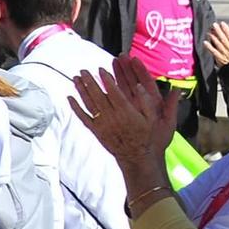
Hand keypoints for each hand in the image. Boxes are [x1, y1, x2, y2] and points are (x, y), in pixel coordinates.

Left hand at [70, 54, 173, 179]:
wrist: (139, 159)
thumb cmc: (151, 139)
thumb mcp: (159, 120)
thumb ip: (149, 102)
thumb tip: (141, 86)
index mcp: (127, 112)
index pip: (114, 92)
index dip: (107, 80)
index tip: (100, 69)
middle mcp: (113, 117)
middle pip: (98, 96)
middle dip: (90, 81)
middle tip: (83, 70)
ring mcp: (103, 125)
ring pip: (90, 104)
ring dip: (81, 90)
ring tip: (75, 78)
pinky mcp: (97, 131)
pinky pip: (84, 118)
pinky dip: (76, 108)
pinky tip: (70, 98)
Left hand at [205, 21, 228, 67]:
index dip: (226, 29)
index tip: (222, 23)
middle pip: (223, 38)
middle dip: (218, 31)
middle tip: (214, 25)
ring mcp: (224, 54)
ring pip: (218, 43)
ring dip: (213, 37)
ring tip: (209, 32)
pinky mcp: (220, 59)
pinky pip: (214, 52)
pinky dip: (209, 47)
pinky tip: (205, 43)